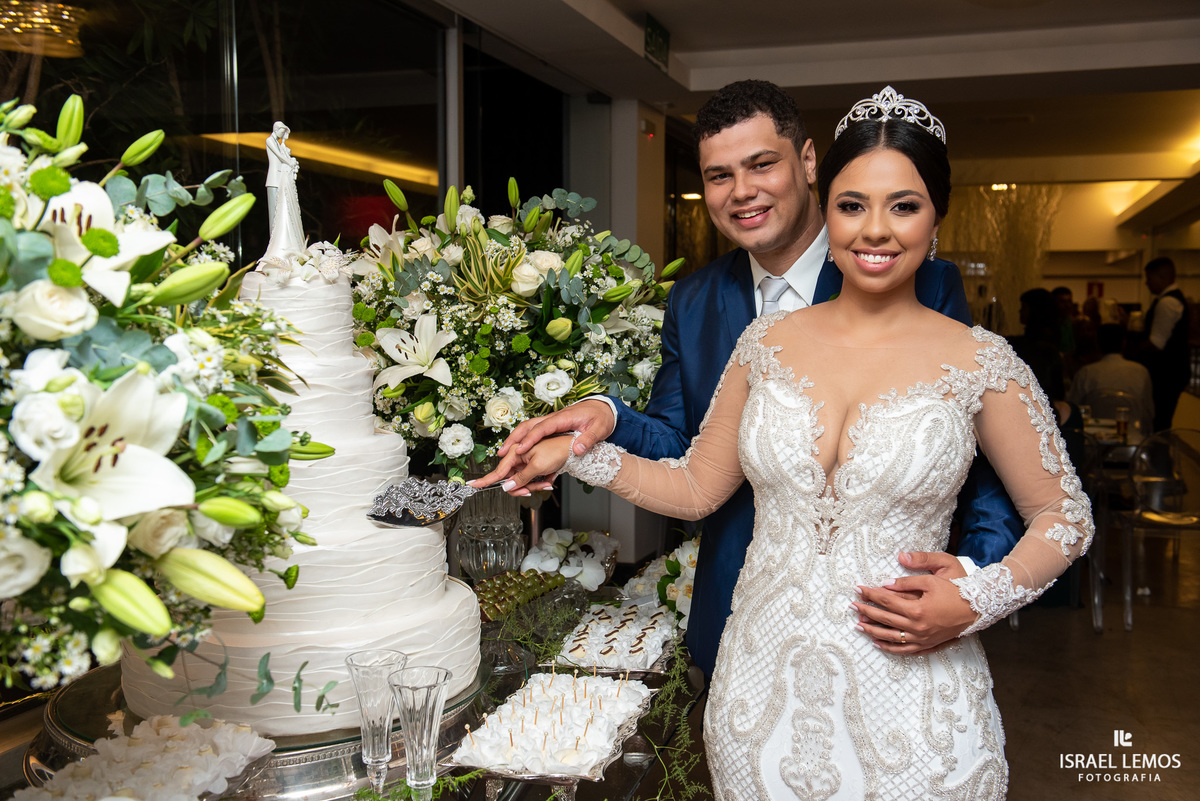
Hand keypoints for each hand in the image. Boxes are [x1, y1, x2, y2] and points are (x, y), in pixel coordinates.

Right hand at [470, 436, 573, 495]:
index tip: (473, 485)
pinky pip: (532, 478)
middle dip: (523, 486)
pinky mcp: (535, 464)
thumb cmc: (558, 450)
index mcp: (516, 451)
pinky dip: (541, 481)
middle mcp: (519, 455)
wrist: (575, 446)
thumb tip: (507, 487)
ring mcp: (527, 460)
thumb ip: (521, 478)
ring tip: (546, 482)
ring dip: (535, 485)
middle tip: (532, 490)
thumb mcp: (538, 467)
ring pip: (523, 481)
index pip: (498, 470)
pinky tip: (549, 479)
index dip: (485, 480)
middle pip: (511, 479)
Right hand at [497, 399, 614, 459]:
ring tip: (504, 452)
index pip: (542, 428)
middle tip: (502, 452)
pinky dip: (523, 438)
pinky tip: (517, 448)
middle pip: (529, 425)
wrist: (603, 408)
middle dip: (514, 438)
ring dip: (515, 438)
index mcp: (563, 418)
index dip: (530, 439)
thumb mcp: (599, 429)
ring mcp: (552, 421)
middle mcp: (554, 418)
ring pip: (528, 427)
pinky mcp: (552, 425)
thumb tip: (578, 449)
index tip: (520, 450)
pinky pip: (534, 430)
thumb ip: (589, 439)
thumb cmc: (601, 417)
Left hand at [851, 551, 977, 655]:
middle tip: (852, 605)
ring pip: (891, 637)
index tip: (858, 589)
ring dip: (873, 631)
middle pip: (885, 619)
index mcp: (917, 609)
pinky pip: (905, 650)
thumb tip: (885, 582)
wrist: (978, 607)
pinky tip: (878, 643)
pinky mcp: (929, 644)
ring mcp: (923, 638)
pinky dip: (890, 648)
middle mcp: (918, 627)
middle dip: (866, 611)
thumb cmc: (956, 589)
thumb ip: (908, 580)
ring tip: (858, 625)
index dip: (870, 594)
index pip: (886, 600)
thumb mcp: (933, 577)